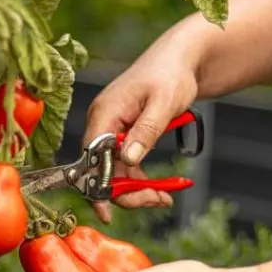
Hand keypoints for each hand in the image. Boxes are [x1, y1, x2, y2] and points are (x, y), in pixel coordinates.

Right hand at [83, 29, 202, 222]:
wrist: (179, 60)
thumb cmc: (171, 75)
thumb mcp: (163, 104)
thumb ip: (145, 132)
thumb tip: (128, 160)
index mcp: (104, 113)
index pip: (91, 158)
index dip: (98, 187)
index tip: (109, 212)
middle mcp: (101, 123)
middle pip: (102, 170)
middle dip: (127, 192)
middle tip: (158, 200)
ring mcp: (110, 130)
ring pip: (114, 172)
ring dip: (137, 189)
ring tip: (164, 197)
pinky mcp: (121, 134)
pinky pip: (124, 165)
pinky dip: (140, 179)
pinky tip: (160, 188)